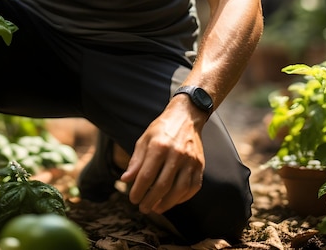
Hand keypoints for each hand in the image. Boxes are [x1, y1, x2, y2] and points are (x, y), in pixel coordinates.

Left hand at [121, 98, 205, 214]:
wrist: (186, 117)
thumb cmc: (162, 128)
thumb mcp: (144, 139)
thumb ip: (136, 160)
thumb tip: (125, 179)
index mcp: (159, 146)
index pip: (147, 175)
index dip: (138, 190)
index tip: (132, 199)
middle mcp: (176, 154)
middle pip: (162, 185)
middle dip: (150, 200)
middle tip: (143, 208)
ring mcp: (190, 160)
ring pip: (179, 190)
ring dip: (166, 203)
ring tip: (155, 208)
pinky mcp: (200, 165)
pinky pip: (193, 188)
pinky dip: (182, 198)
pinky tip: (172, 201)